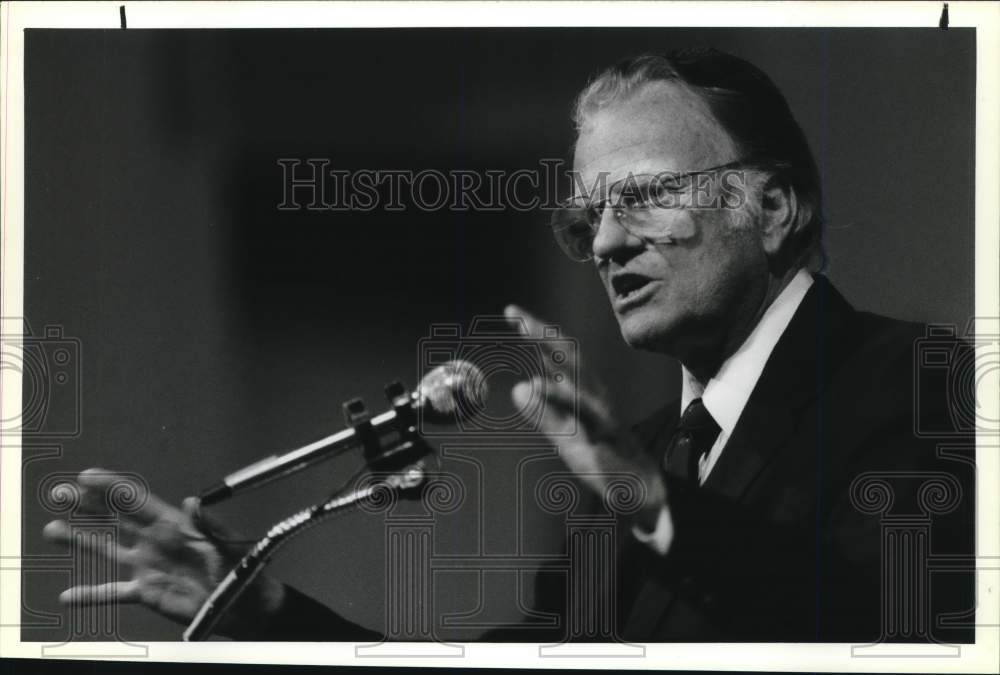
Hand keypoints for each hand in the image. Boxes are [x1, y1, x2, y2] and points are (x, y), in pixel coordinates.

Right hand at [42, 468, 284, 636]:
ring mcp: (148, 566)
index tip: (85, 476)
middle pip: (115, 519)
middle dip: (88, 506)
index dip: (112, 487)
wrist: (246, 604)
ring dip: (80, 541)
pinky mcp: (147, 592)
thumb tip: (191, 501)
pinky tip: (67, 596)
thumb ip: (209, 523)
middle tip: (58, 495)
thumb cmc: (241, 566)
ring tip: (51, 530)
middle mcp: (155, 541)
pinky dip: (91, 595)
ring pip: (107, 550)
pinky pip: (114, 592)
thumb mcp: (228, 542)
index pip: (137, 500)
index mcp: (174, 523)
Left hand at [504, 305, 667, 531]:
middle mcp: (592, 393)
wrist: (638, 487)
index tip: (512, 312)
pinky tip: (534, 384)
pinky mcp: (602, 430)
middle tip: (514, 312)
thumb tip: (519, 388)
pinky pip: (578, 407)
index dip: (536, 332)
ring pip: (575, 372)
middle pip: (567, 354)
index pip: (558, 355)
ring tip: (525, 331)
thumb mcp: (564, 435)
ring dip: (551, 350)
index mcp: (582, 392)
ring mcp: (599, 410)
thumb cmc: (603, 457)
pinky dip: (556, 393)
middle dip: (541, 331)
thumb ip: (543, 412)